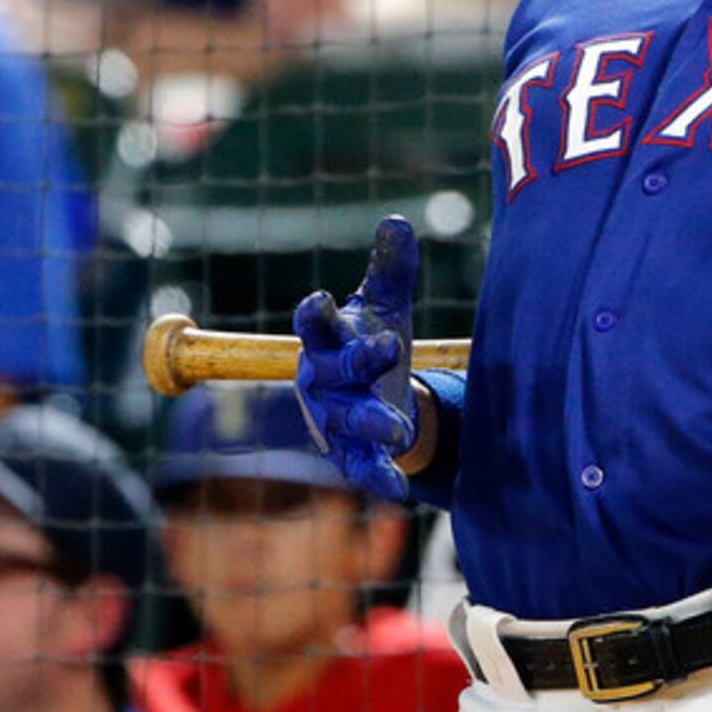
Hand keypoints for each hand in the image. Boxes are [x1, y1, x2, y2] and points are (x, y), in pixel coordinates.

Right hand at [293, 216, 420, 502]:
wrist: (367, 397)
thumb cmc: (369, 341)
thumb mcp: (383, 305)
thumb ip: (390, 268)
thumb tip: (396, 221)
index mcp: (327, 339)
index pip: (313, 323)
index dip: (315, 313)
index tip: (321, 298)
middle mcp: (324, 379)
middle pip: (335, 371)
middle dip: (359, 361)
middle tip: (389, 348)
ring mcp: (335, 418)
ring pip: (347, 421)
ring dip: (372, 423)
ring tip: (397, 430)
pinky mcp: (352, 453)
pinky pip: (361, 467)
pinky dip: (377, 477)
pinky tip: (398, 490)